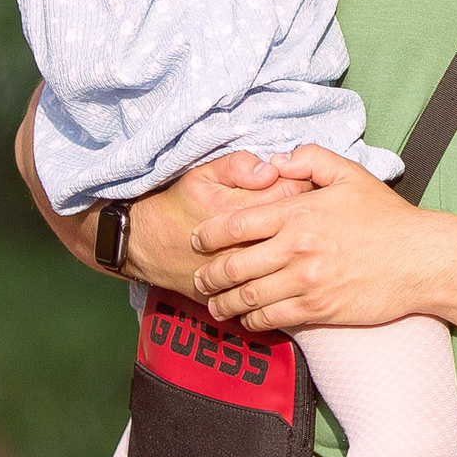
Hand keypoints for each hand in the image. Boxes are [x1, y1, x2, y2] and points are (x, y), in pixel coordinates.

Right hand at [125, 152, 312, 294]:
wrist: (148, 247)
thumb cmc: (179, 204)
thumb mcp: (202, 175)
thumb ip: (238, 166)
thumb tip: (271, 169)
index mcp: (242, 209)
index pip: (297, 191)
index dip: (304, 182)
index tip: (299, 182)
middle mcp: (248, 244)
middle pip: (301, 228)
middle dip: (308, 218)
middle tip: (301, 212)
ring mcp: (245, 272)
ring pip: (290, 260)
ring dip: (297, 249)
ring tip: (291, 237)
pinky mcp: (240, 291)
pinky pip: (274, 288)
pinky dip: (282, 275)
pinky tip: (279, 262)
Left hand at [190, 145, 447, 330]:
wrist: (423, 260)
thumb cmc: (388, 218)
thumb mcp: (351, 174)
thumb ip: (310, 159)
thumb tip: (274, 160)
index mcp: (299, 212)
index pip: (234, 224)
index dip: (207, 235)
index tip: (197, 241)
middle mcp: (296, 247)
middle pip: (232, 265)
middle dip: (207, 275)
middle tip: (199, 279)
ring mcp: (306, 281)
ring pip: (246, 297)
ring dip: (223, 303)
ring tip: (215, 304)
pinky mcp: (319, 308)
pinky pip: (270, 318)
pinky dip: (252, 320)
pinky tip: (248, 319)